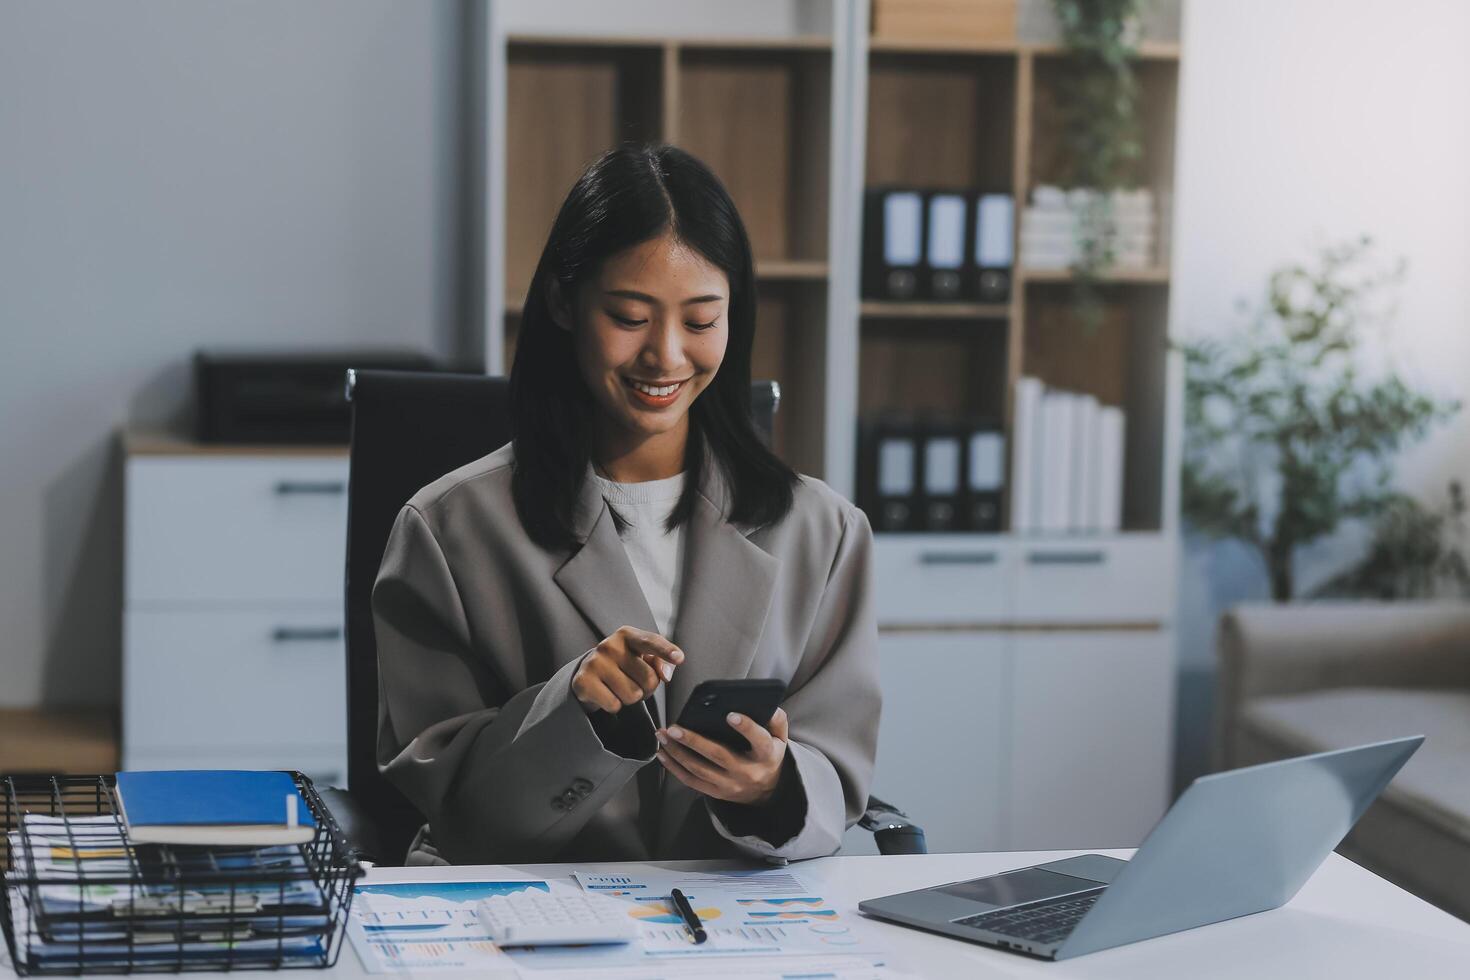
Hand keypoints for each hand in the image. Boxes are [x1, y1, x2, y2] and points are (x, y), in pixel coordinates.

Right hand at [572, 626, 683, 712]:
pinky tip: (606, 694)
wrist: (589, 675)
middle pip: (649, 678)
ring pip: (633, 695)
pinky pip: (614, 705)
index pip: (651, 642)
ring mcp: (594, 663)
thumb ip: (660, 661)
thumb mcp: (643, 658)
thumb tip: (666, 674)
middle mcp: (609, 645)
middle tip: (633, 682)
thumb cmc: (624, 665)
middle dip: (646, 688)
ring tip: (619, 688)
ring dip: (630, 698)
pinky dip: (614, 706)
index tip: (679, 658)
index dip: (666, 651)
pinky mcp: (583, 682)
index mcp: (627, 635)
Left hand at [656, 708, 789, 805]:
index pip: (759, 740)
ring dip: (678, 753)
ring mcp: (730, 785)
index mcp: (766, 755)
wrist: (767, 791)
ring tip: (663, 736)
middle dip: (694, 741)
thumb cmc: (769, 755)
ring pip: (699, 769)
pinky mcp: (716, 793)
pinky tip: (663, 753)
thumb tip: (766, 704)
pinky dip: (675, 768)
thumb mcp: (780, 737)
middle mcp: (747, 771)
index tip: (730, 715)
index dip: (746, 727)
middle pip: (719, 755)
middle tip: (674, 728)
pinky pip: (692, 781)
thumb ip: (776, 719)